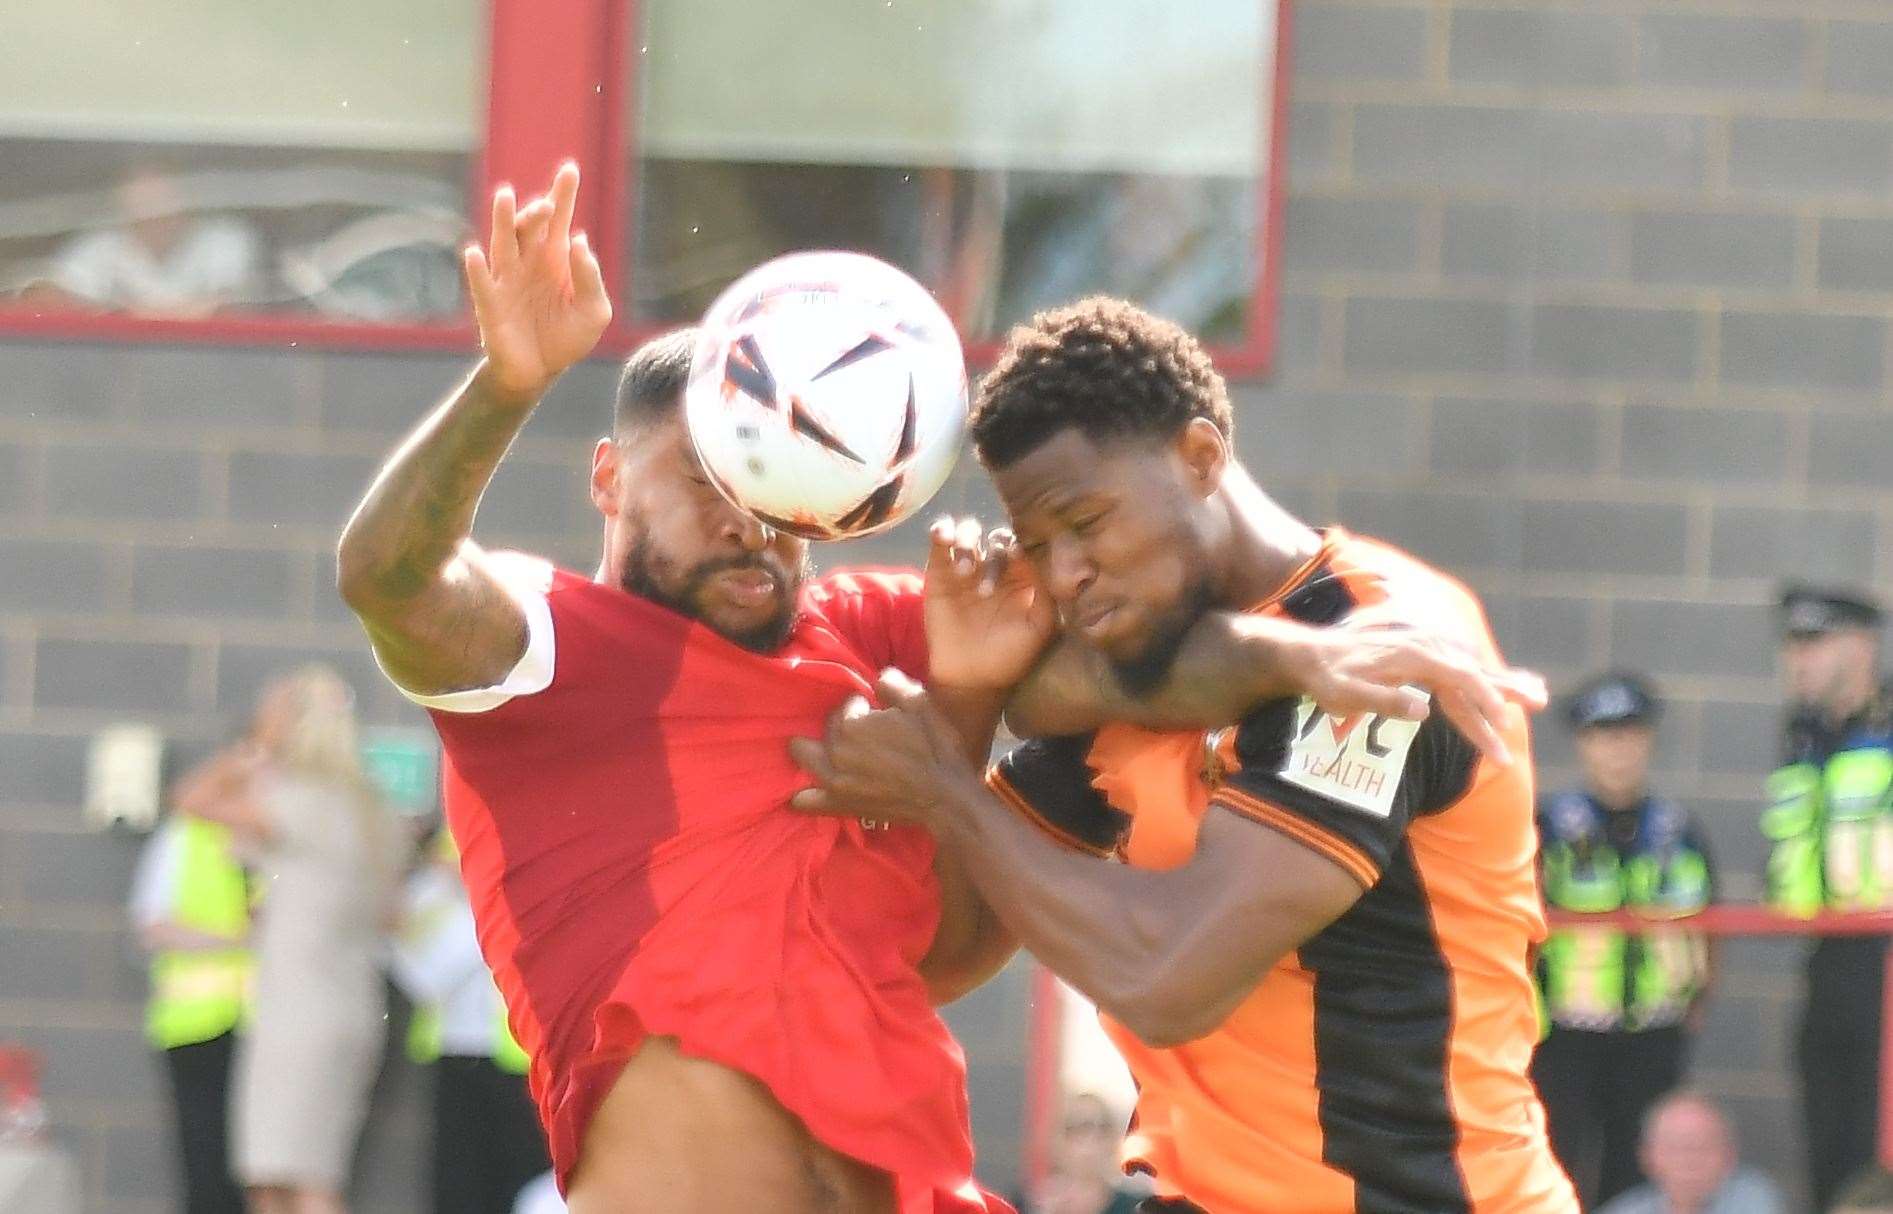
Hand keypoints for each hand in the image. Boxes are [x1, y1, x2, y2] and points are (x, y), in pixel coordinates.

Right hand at [463, 162, 612, 402]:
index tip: (570, 170)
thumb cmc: (567, 338)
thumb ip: (591, 278)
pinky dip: (477, 269)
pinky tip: (474, 253)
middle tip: (548, 205)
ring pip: (504, 243)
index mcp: (556, 259)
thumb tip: (580, 242)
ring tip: (507, 197)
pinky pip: (482, 283)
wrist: (540, 372)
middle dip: (538, 212)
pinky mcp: (491, 304)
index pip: (560, 220)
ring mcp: (508, 280)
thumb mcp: (594, 311)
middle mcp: (529, 262)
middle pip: (531, 227)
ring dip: (505, 221)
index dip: (563, 195)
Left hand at [788, 670, 980, 825]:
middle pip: (827, 726)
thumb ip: (893, 683)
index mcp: (853, 724)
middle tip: (866, 734)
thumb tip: (877, 677)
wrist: (946, 799)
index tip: (880, 715)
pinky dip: (804, 793)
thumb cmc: (936, 749)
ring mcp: (832, 780)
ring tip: (832, 750)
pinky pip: (803, 800)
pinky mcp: (837, 805)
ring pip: (802, 754)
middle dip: (841, 725)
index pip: (847, 704)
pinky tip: (812, 788)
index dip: (865, 706)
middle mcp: (835, 750)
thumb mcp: (921, 704)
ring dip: (812, 748)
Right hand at [923, 516, 1056, 691]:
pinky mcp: (938, 571)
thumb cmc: (1009, 656)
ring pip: (968, 532)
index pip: (1022, 546)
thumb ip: (1045, 594)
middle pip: (995, 537)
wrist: (971, 678)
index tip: (1016, 559)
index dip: (1019, 548)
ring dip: (966, 542)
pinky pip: (940, 541)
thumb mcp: (1039, 628)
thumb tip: (1035, 558)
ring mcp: (966, 567)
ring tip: (963, 572)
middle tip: (985, 592)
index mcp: (1021, 576)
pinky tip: (943, 537)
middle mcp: (994, 567)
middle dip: (992, 558)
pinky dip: (941, 530)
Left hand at [1285, 611, 1547, 764]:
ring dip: (1503, 682)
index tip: (1502, 724)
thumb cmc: (1326, 679)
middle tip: (1541, 700)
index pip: (1460, 678)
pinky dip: (1483, 677)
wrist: (1307, 653)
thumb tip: (1424, 709)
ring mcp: (1422, 648)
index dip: (1483, 702)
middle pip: (1474, 670)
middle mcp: (1423, 647)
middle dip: (1507, 689)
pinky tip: (1500, 686)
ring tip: (1538, 694)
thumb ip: (1384, 701)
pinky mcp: (1418, 655)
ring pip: (1471, 668)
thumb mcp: (1346, 694)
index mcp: (1413, 656)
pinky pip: (1458, 667)